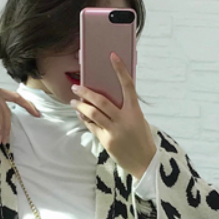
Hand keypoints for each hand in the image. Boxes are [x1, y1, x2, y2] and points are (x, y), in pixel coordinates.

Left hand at [70, 52, 156, 177]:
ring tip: (73, 102)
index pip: (128, 86)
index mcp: (135, 111)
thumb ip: (126, 109)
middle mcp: (124, 119)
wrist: (144, 162)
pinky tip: (80, 114)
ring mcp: (114, 131)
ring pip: (92, 113)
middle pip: (101, 101)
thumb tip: (110, 98)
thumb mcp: (139, 121)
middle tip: (76, 87)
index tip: (112, 56)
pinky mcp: (106, 141)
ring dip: (81, 106)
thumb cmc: (141, 139)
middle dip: (86, 92)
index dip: (120, 70)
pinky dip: (84, 118)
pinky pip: (92, 126)